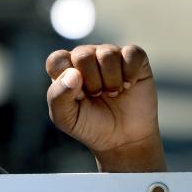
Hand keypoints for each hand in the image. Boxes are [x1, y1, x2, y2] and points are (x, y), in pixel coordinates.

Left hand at [46, 44, 165, 171]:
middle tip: (97, 95)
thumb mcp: (66, 118)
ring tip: (113, 93)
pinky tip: (129, 85)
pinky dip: (130, 73)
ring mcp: (110, 55)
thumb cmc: (90, 125)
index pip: (57, 59)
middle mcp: (86, 57)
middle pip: (83, 55)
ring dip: (112, 80)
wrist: (124, 138)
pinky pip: (132, 53)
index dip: (67, 79)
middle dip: (92, 82)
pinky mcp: (134, 58)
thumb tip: (73, 73)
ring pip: (108, 53)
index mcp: (64, 69)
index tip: (78, 97)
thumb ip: (58, 96)